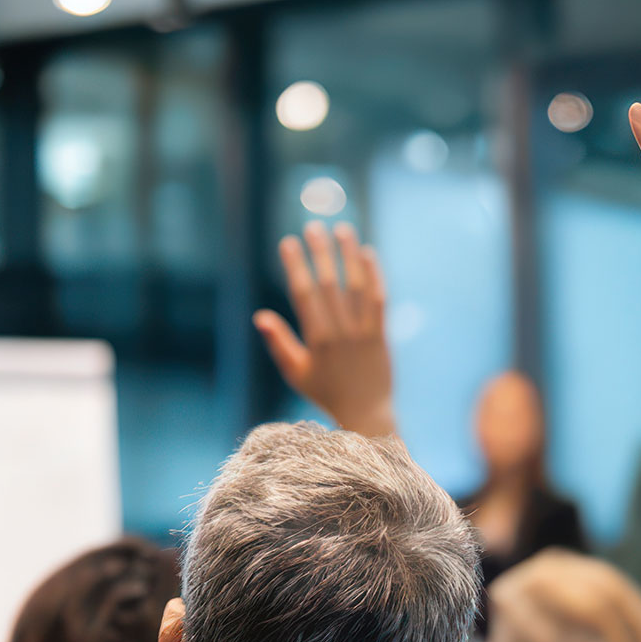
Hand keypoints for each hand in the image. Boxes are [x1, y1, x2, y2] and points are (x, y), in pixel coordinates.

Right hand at [254, 221, 395, 437]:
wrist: (366, 413)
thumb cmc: (326, 393)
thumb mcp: (296, 372)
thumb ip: (279, 343)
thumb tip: (259, 316)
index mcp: (316, 339)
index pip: (303, 293)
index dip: (296, 266)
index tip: (288, 242)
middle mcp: (340, 332)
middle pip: (329, 283)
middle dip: (320, 252)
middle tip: (312, 227)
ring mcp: (363, 332)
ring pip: (356, 285)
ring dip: (348, 255)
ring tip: (342, 229)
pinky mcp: (381, 334)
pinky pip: (379, 299)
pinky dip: (374, 275)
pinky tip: (368, 253)